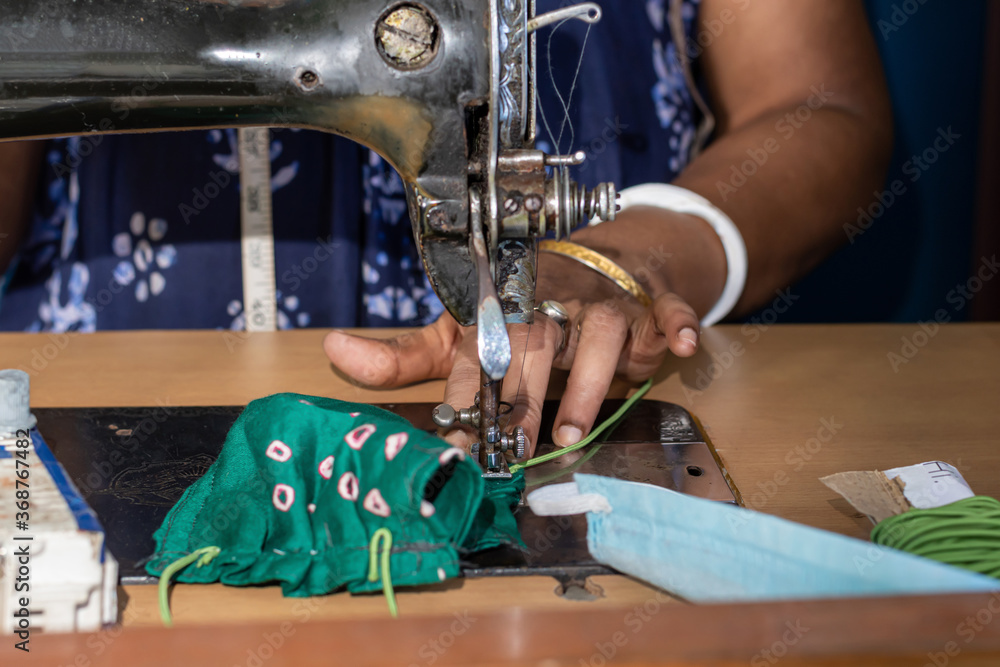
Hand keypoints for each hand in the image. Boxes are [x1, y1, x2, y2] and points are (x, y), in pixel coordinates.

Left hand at [324, 209, 723, 454]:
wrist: (598, 259)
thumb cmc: (520, 307)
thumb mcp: (461, 330)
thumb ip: (404, 354)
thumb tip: (331, 352)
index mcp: (498, 302)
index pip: (477, 345)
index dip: (465, 389)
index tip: (453, 433)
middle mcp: (548, 296)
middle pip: (533, 345)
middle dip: (519, 400)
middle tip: (508, 450)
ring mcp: (602, 297)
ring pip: (597, 334)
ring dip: (586, 382)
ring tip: (570, 431)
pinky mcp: (648, 300)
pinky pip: (665, 308)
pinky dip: (674, 325)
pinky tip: (679, 345)